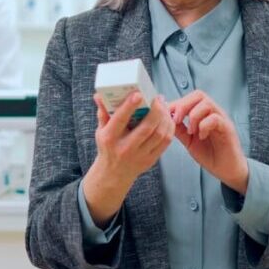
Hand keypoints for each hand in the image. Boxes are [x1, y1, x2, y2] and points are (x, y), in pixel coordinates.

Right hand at [82, 92, 173, 225]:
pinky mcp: (151, 160)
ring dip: (165, 117)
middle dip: (156, 110)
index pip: (120, 120)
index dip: (130, 106)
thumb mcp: (101, 130)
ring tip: (164, 106)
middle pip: (146, 128)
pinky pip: (166, 142)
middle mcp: (125, 148)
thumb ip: (103, 112)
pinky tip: (167, 118)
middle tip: (158, 98)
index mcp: (110, 138)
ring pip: (159, 134)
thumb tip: (99, 95)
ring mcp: (140, 155)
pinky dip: (169, 128)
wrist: (113, 174)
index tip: (138, 94)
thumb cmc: (108, 148)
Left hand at [169, 90, 249, 194]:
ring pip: (207, 103)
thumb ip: (180, 130)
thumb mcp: (189, 141)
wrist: (227, 170)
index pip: (190, 98)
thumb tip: (166, 119)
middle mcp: (213, 113)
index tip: (166, 114)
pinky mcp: (227, 128)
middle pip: (198, 95)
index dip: (176, 103)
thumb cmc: (211, 155)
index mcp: (204, 114)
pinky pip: (215, 118)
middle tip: (177, 120)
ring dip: (194, 116)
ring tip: (191, 131)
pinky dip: (204, 125)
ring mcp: (222, 119)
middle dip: (183, 105)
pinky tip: (201, 136)